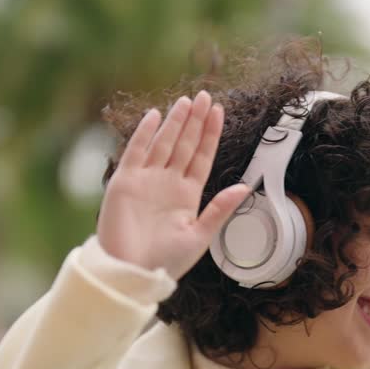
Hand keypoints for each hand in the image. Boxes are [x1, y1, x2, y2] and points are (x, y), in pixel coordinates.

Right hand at [96, 91, 249, 279]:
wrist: (131, 272)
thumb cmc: (165, 261)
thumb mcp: (200, 236)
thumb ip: (220, 210)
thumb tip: (245, 188)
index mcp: (187, 195)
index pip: (202, 156)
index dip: (210, 134)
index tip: (219, 112)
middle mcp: (167, 183)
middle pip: (185, 144)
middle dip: (195, 121)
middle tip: (205, 96)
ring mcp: (146, 180)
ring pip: (163, 142)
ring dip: (175, 121)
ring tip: (187, 101)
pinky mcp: (124, 182)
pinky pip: (136, 151)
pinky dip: (144, 133)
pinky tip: (155, 115)